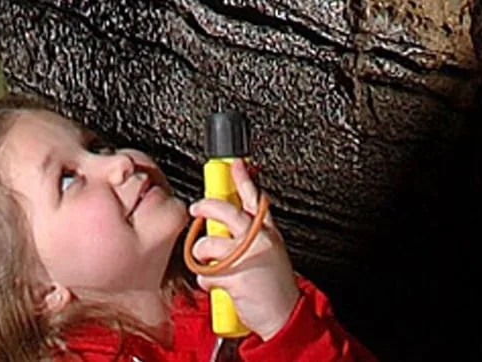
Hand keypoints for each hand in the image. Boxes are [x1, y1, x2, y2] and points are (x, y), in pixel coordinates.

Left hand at [189, 159, 299, 339]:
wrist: (285, 317)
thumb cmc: (273, 283)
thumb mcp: (269, 250)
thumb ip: (252, 231)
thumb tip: (228, 214)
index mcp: (267, 231)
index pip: (254, 198)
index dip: (243, 179)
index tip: (234, 163)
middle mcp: (259, 240)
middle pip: (226, 213)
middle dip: (206, 207)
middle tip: (196, 208)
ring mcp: (248, 258)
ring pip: (209, 243)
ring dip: (203, 255)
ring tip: (212, 263)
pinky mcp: (236, 278)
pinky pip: (206, 273)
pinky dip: (207, 280)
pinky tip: (219, 284)